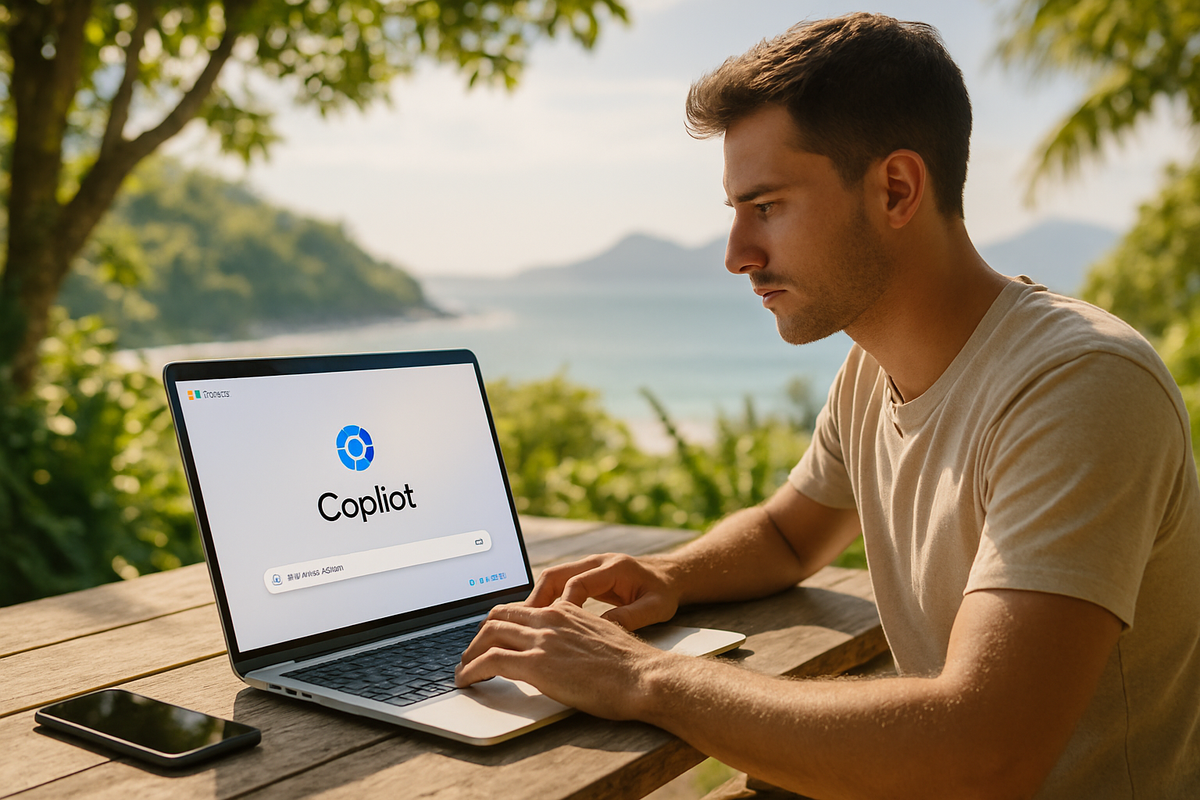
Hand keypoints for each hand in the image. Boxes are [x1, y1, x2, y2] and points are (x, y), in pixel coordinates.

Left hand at [454, 599, 672, 718]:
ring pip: (488, 635)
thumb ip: (581, 637)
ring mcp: (542, 639)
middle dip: (479, 635)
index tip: (491, 637)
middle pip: (498, 616)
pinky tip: (466, 681)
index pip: (522, 608)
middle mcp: (551, 618)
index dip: (500, 623)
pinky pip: (490, 661)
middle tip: (471, 654)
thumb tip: (571, 653)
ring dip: (469, 653)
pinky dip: (471, 670)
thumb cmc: (632, 667)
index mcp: (567, 611)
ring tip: (463, 670)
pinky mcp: (536, 664)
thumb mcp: (604, 639)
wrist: (645, 677)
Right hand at [526, 553, 679, 629]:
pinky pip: (559, 585)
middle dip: (537, 599)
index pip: (577, 582)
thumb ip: (630, 617)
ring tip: (527, 625)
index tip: (554, 628)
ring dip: (538, 600)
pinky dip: (547, 601)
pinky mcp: (586, 576)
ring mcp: (589, 567)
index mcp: (613, 567)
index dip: (563, 605)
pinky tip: (542, 621)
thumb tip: (601, 630)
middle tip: (524, 626)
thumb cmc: (665, 592)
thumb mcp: (656, 608)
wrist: (671, 575)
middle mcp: (596, 562)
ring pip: (552, 578)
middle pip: (555, 575)